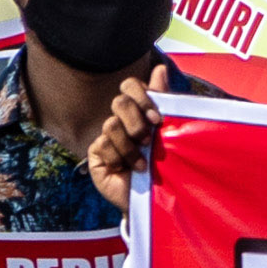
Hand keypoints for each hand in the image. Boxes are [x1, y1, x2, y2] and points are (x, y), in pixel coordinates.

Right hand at [84, 64, 174, 209]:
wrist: (158, 198)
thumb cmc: (166, 165)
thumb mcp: (170, 133)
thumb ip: (164, 101)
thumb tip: (160, 68)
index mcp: (139, 112)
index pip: (130, 86)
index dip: (142, 96)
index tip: (159, 118)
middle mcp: (120, 120)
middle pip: (120, 102)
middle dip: (137, 122)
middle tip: (149, 140)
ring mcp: (106, 137)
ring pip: (111, 124)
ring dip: (131, 146)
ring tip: (142, 162)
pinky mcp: (96, 154)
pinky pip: (103, 145)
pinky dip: (121, 158)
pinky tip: (130, 170)